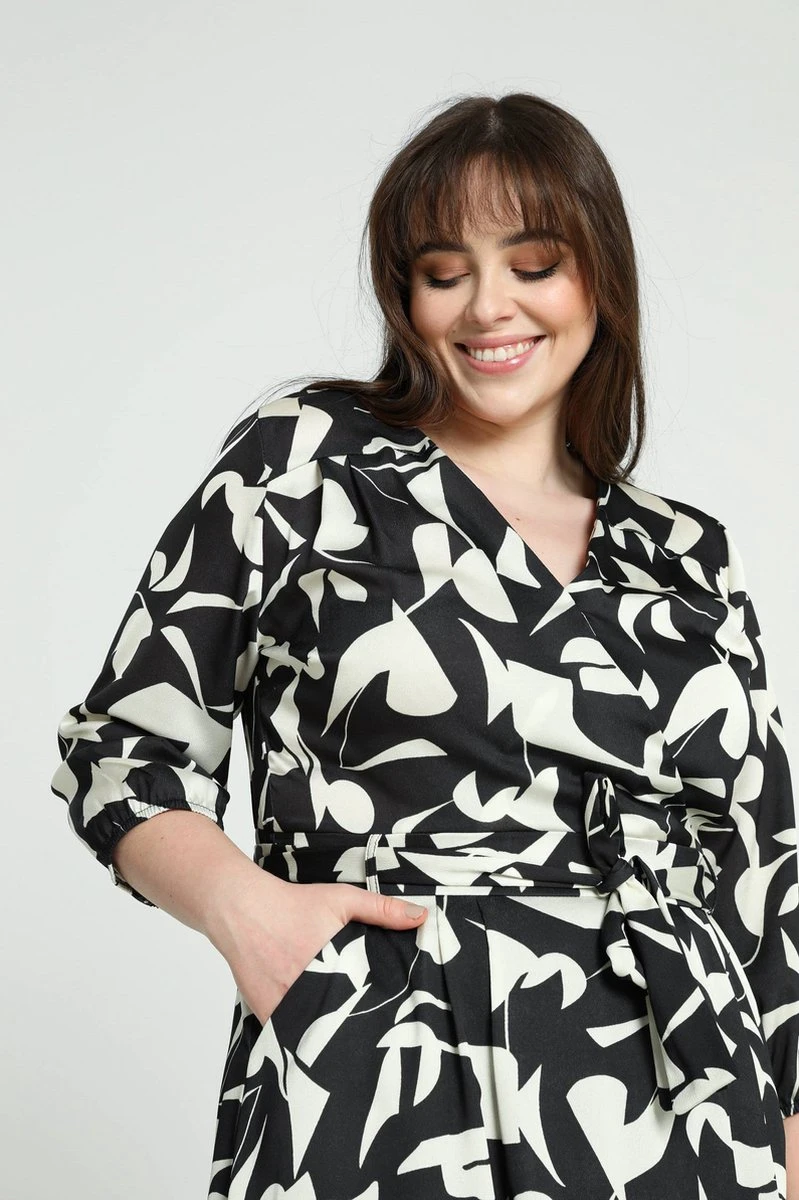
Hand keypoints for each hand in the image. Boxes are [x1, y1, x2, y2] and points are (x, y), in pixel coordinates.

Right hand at [205, 873, 427, 1025]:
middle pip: (345, 1023)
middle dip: (360, 1031)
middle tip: (381, 1046)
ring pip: (318, 1036)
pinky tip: (318, 1047)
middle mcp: (312, 991)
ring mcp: (287, 1007)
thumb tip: (422, 917)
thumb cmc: (293, 904)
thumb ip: (383, 909)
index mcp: (336, 966)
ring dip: (332, 1040)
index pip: (370, 1002)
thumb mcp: (343, 899)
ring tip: (353, 1054)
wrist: (242, 910)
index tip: (398, 1025)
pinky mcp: (268, 1016)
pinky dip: (303, 1041)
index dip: (383, 1014)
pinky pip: (290, 1038)